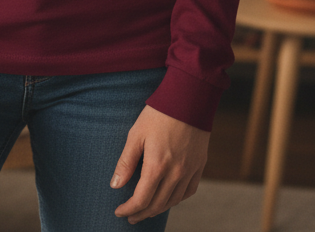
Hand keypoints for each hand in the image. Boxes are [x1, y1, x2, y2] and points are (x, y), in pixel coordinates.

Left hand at [111, 105, 209, 223]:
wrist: (189, 98)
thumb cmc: (159, 113)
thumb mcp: (136, 134)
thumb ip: (126, 161)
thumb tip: (115, 185)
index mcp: (157, 166)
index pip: (141, 199)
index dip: (128, 209)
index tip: (119, 211)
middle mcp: (175, 173)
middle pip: (157, 204)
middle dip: (141, 213)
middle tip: (130, 216)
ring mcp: (189, 171)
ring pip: (173, 201)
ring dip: (158, 209)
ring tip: (146, 210)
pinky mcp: (199, 166)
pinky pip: (188, 192)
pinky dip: (176, 199)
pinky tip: (168, 198)